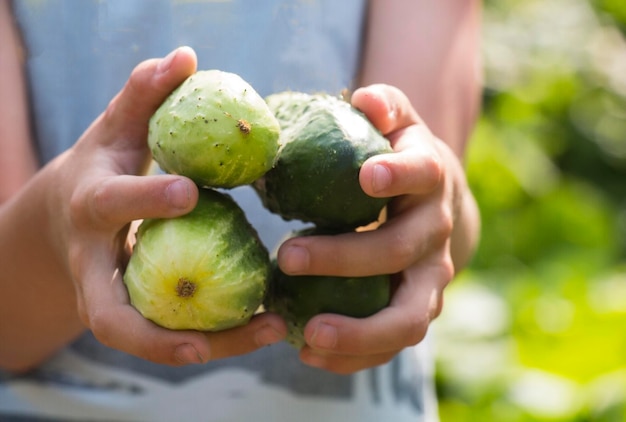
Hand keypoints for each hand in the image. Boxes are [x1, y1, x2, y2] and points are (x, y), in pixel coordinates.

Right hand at [46, 47, 285, 365]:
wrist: (65, 222)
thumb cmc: (103, 168)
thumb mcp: (117, 129)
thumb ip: (146, 95)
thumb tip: (186, 57)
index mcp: (91, 206)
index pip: (113, 204)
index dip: (146, 200)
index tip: (192, 190)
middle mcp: (93, 265)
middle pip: (113, 312)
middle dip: (159, 330)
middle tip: (228, 326)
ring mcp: (110, 299)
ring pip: (149, 340)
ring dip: (212, 346)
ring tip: (273, 331)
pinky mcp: (134, 317)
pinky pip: (175, 337)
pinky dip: (219, 340)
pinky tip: (268, 326)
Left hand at [276, 84, 477, 373]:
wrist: (432, 205)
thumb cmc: (397, 158)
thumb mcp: (397, 126)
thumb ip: (384, 107)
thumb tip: (364, 98)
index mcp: (429, 180)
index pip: (423, 172)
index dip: (399, 174)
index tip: (365, 176)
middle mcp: (436, 233)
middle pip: (401, 250)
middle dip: (347, 257)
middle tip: (287, 257)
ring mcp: (430, 279)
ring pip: (407, 317)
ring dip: (359, 332)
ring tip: (306, 336)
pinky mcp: (415, 310)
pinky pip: (390, 343)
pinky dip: (353, 356)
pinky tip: (309, 353)